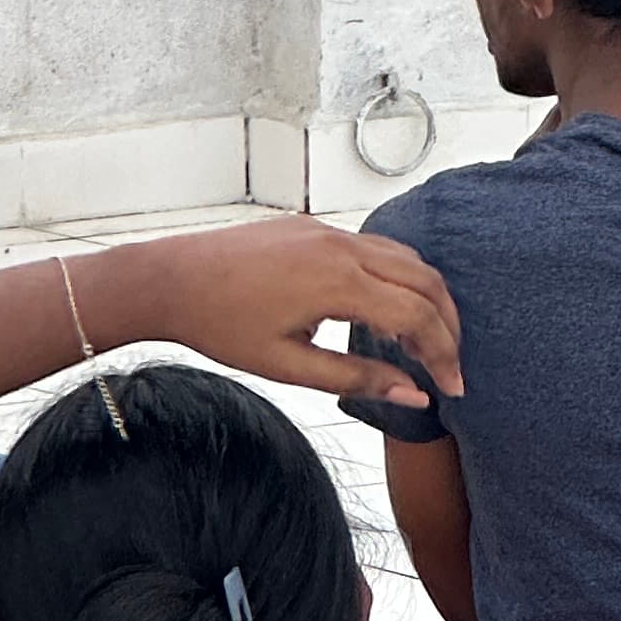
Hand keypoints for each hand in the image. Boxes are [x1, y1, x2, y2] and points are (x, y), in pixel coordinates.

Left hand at [113, 215, 463, 408]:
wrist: (167, 280)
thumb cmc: (218, 324)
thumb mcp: (287, 365)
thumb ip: (356, 378)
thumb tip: (413, 394)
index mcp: (337, 281)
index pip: (418, 315)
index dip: (444, 353)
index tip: (452, 386)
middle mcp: (340, 247)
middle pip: (425, 279)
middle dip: (447, 323)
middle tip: (449, 363)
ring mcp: (326, 231)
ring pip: (403, 257)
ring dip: (424, 295)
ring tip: (422, 339)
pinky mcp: (311, 226)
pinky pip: (372, 246)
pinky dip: (394, 276)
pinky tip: (383, 308)